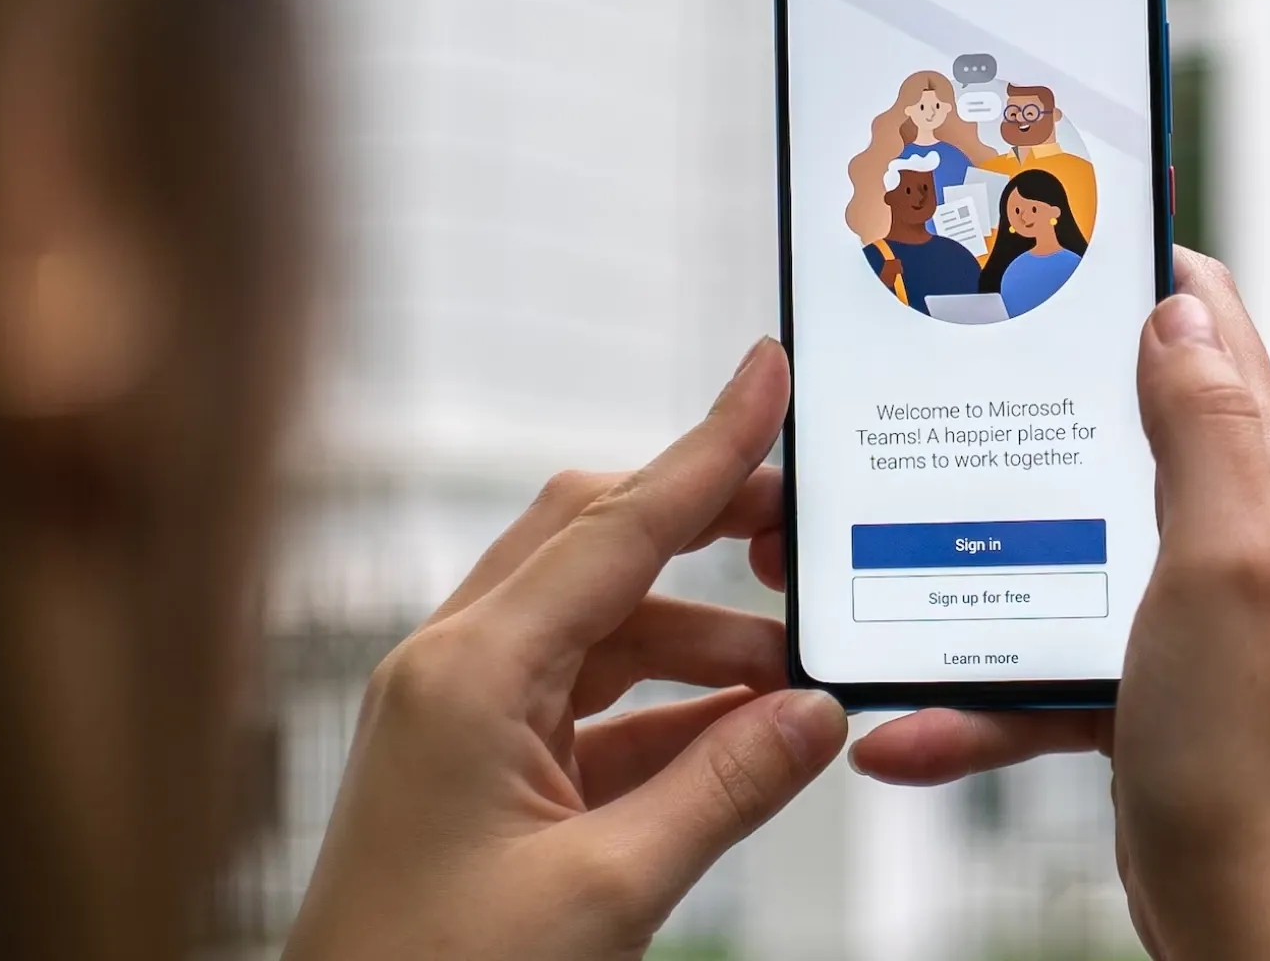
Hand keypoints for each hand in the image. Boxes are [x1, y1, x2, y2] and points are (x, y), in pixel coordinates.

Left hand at [283, 340, 845, 960]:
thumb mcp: (605, 895)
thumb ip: (723, 792)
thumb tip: (816, 716)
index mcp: (467, 673)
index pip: (617, 528)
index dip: (708, 448)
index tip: (767, 373)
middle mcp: (453, 669)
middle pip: (598, 549)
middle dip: (705, 532)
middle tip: (803, 529)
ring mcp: (457, 717)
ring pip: (600, 631)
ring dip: (698, 645)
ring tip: (790, 682)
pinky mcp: (472, 768)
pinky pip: (586, 706)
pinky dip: (665, 714)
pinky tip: (737, 740)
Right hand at [847, 250, 1269, 960]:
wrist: (1253, 923)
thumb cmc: (1259, 757)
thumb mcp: (1231, 565)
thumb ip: (1208, 431)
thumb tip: (1174, 307)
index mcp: (1250, 473)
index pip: (1201, 318)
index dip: (1122, 264)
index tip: (1028, 234)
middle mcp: (1209, 524)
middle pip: (1089, 421)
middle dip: (992, 405)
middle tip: (893, 392)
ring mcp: (1160, 604)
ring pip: (1033, 538)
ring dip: (946, 551)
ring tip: (844, 557)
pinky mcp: (1120, 682)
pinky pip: (1019, 663)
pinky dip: (962, 692)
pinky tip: (901, 725)